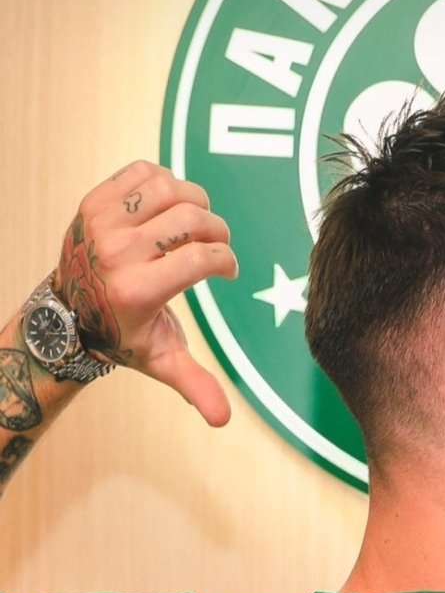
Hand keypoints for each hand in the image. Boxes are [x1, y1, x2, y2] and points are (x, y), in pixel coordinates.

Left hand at [55, 162, 238, 425]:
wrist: (69, 313)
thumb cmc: (123, 335)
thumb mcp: (160, 360)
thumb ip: (194, 384)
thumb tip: (223, 420)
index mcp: (138, 290)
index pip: (201, 257)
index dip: (226, 260)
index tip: (228, 270)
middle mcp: (118, 252)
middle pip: (192, 218)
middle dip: (217, 230)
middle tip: (217, 245)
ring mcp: (103, 222)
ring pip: (171, 188)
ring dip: (196, 201)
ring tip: (197, 223)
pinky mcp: (95, 200)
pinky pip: (144, 173)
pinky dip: (167, 183)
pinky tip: (170, 207)